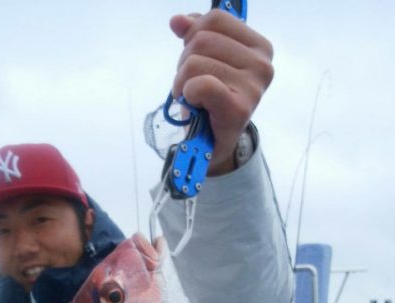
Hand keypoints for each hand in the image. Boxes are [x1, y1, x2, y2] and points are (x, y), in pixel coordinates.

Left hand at [170, 10, 273, 174]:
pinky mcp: (239, 108)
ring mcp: (253, 87)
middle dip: (185, 62)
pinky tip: (194, 104)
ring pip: (195, 62)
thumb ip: (195, 34)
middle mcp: (262, 65)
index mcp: (260, 47)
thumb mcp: (204, 60)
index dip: (194, 35)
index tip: (195, 58)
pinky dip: (188, 93)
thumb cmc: (210, 101)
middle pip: (202, 39)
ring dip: (183, 81)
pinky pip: (201, 84)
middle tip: (191, 84)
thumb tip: (177, 20)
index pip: (216, 19)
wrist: (211, 145)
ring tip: (193, 97)